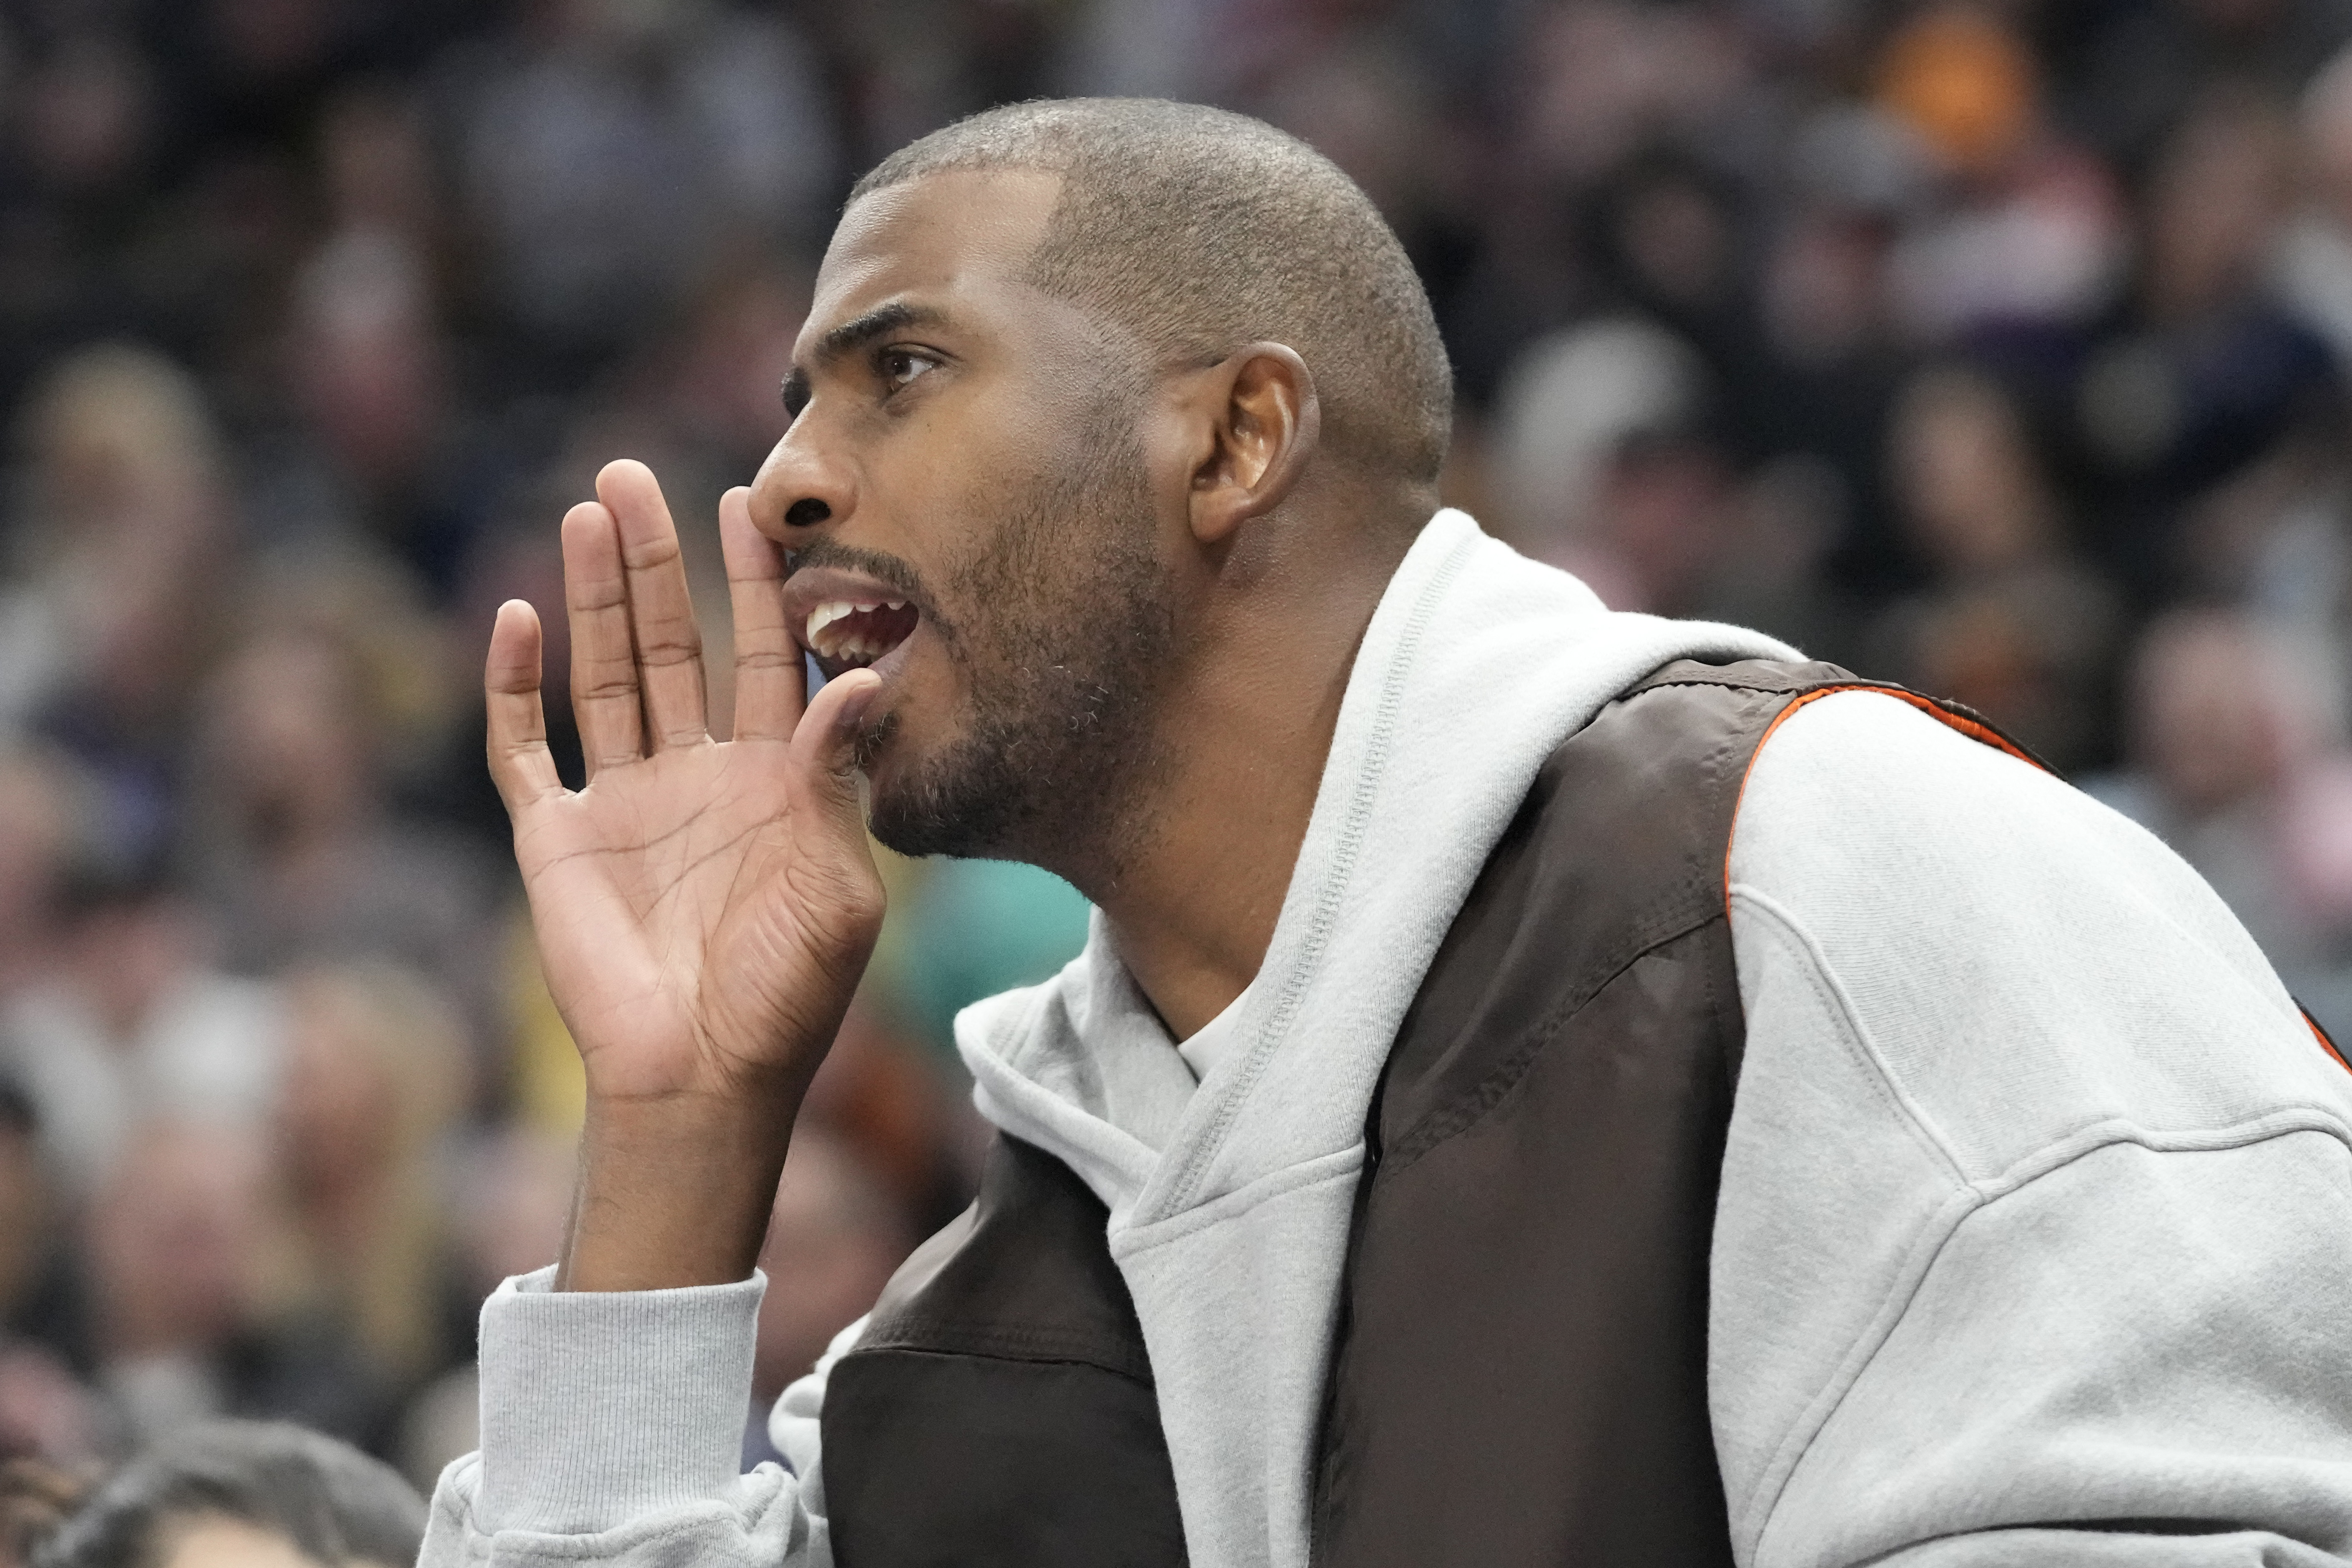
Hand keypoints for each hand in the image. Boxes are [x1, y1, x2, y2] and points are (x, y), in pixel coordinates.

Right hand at [485, 460, 883, 1288]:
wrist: (705, 1079)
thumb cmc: (788, 995)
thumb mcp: (839, 886)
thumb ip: (838, 779)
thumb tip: (862, 679)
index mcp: (771, 780)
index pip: (763, 655)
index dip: (755, 583)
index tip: (750, 505)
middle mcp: (694, 775)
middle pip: (671, 644)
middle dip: (657, 562)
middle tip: (636, 477)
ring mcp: (622, 803)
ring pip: (602, 674)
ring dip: (594, 596)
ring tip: (588, 512)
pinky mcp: (557, 838)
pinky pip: (525, 749)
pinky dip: (514, 687)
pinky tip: (520, 619)